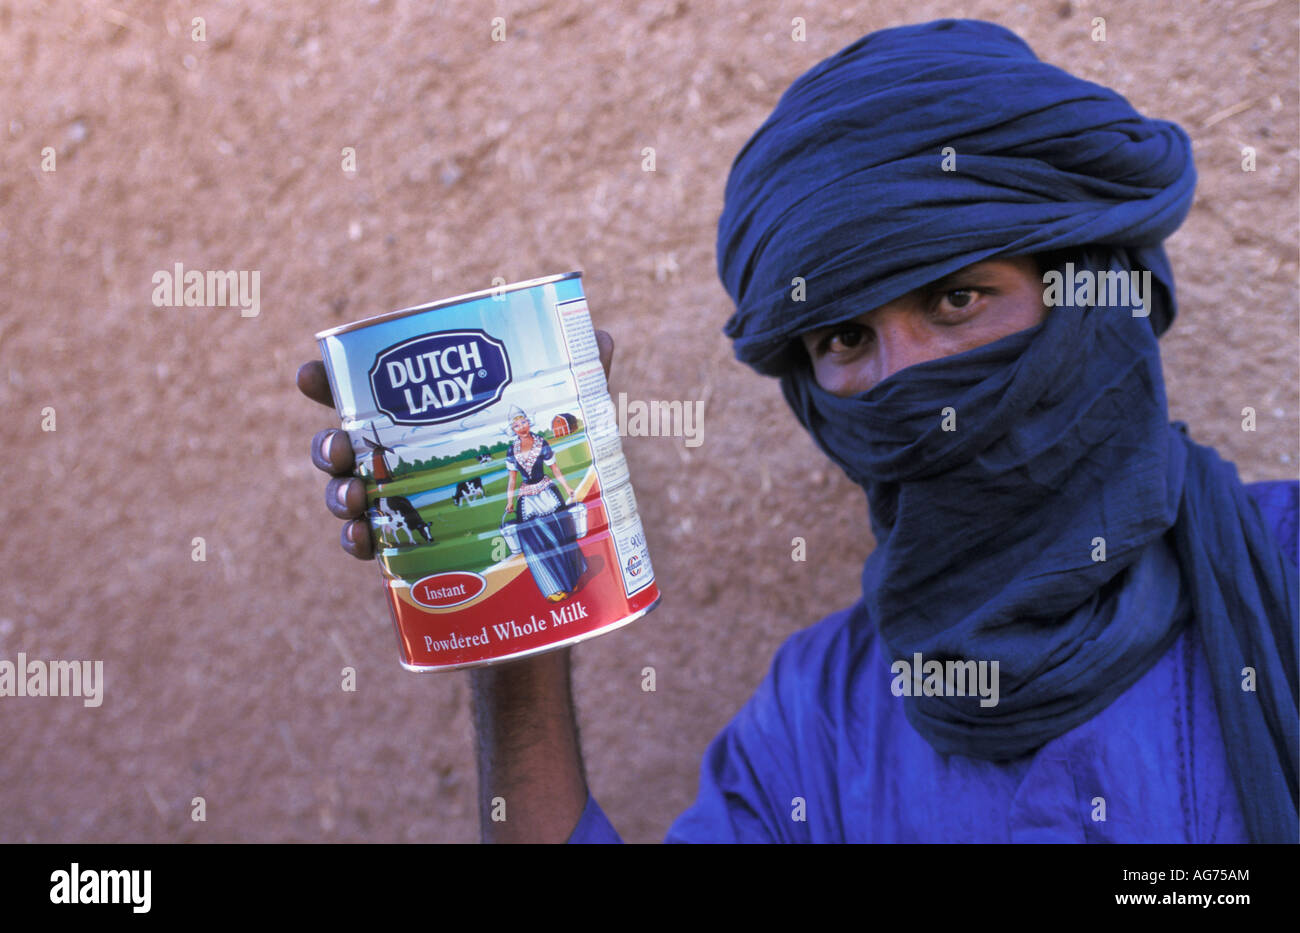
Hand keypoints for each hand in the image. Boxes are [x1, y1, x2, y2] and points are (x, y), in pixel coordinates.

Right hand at [297, 330, 615, 561]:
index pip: (370, 397)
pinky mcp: (409, 555)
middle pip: (345, 445)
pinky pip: (368, 546)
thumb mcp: (573, 429)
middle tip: (338, 446)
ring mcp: (404, 509)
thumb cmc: (557, 481)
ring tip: (353, 496)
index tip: (310, 376)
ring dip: (336, 493)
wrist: (555, 566)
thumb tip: (600, 334)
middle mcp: (408, 463)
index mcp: (432, 424)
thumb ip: (582, 381)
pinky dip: (356, 541)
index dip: (331, 384)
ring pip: (348, 494)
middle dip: (326, 443)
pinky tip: (363, 540)